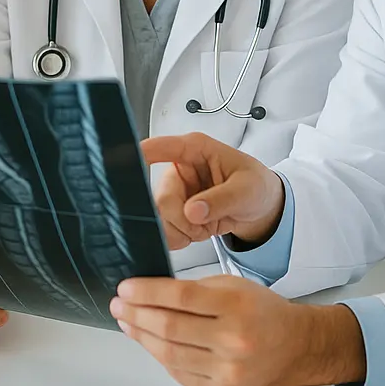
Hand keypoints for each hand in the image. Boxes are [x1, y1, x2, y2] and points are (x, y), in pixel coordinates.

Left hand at [110, 275, 365, 385]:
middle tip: (118, 305)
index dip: (147, 292)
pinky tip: (149, 343)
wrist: (298, 348)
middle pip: (170, 328)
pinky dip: (161, 357)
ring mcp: (228, 372)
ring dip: (142, 337)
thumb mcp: (233, 286)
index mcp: (236, 306)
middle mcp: (233, 341)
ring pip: (170, 355)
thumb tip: (149, 294)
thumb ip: (194, 290)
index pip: (180, 297)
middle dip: (136, 315)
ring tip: (127, 323)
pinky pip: (181, 374)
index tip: (125, 288)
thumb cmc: (263, 311)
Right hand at [141, 133, 285, 246]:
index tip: (124, 167)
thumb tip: (193, 211)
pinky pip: (164, 230)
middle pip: (162, 199)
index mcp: (194, 149)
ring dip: (183, 231)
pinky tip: (199, 232)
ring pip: (160, 218)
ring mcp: (175, 191)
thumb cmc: (255, 186)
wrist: (260, 208)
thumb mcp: (247, 190)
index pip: (159, 147)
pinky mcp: (174, 211)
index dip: (139, 157)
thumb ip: (222, 199)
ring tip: (207, 226)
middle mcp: (179, 169)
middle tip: (204, 223)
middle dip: (182, 219)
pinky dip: (181, 238)